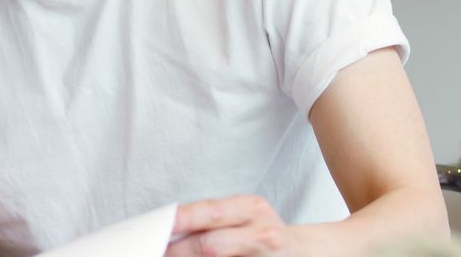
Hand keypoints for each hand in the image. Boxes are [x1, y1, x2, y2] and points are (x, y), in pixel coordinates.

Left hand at [166, 195, 298, 256]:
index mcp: (252, 208)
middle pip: (210, 245)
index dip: (181, 221)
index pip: (211, 213)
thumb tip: (168, 227)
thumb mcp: (243, 215)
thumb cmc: (262, 233)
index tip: (158, 227)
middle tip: (158, 252)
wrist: (302, 253)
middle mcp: (262, 233)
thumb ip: (211, 219)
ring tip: (171, 256)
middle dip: (178, 251)